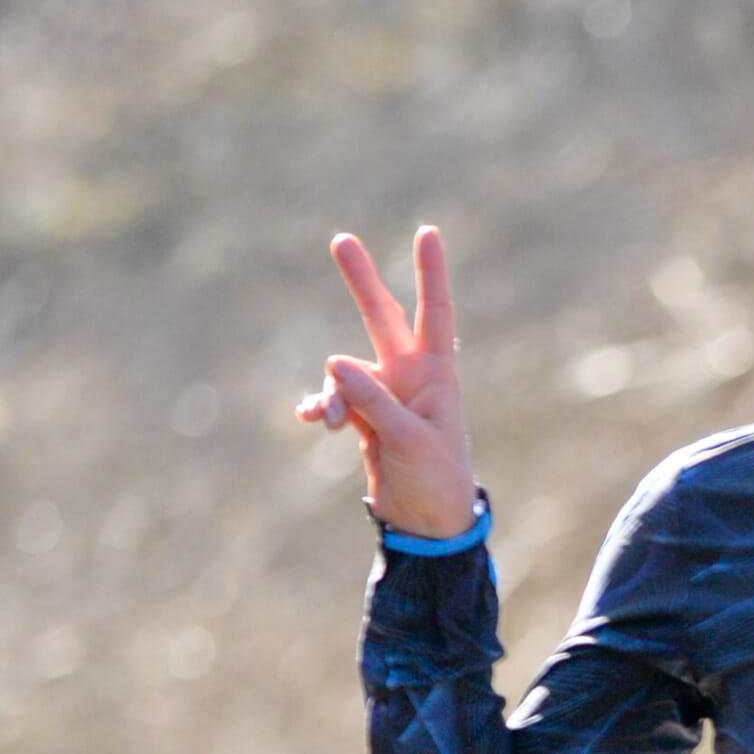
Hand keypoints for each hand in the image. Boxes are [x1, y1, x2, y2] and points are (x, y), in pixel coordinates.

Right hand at [296, 226, 478, 537]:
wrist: (427, 521)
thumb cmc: (435, 479)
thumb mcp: (408, 440)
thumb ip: (374, 401)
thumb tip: (334, 362)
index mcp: (437, 374)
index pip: (434, 313)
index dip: (430, 274)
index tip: (427, 232)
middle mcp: (410, 375)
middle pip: (381, 317)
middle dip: (360, 281)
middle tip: (341, 239)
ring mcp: (385, 393)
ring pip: (345, 372)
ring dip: (334, 395)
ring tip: (334, 424)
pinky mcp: (365, 415)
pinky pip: (334, 400)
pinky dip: (324, 409)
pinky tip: (317, 422)